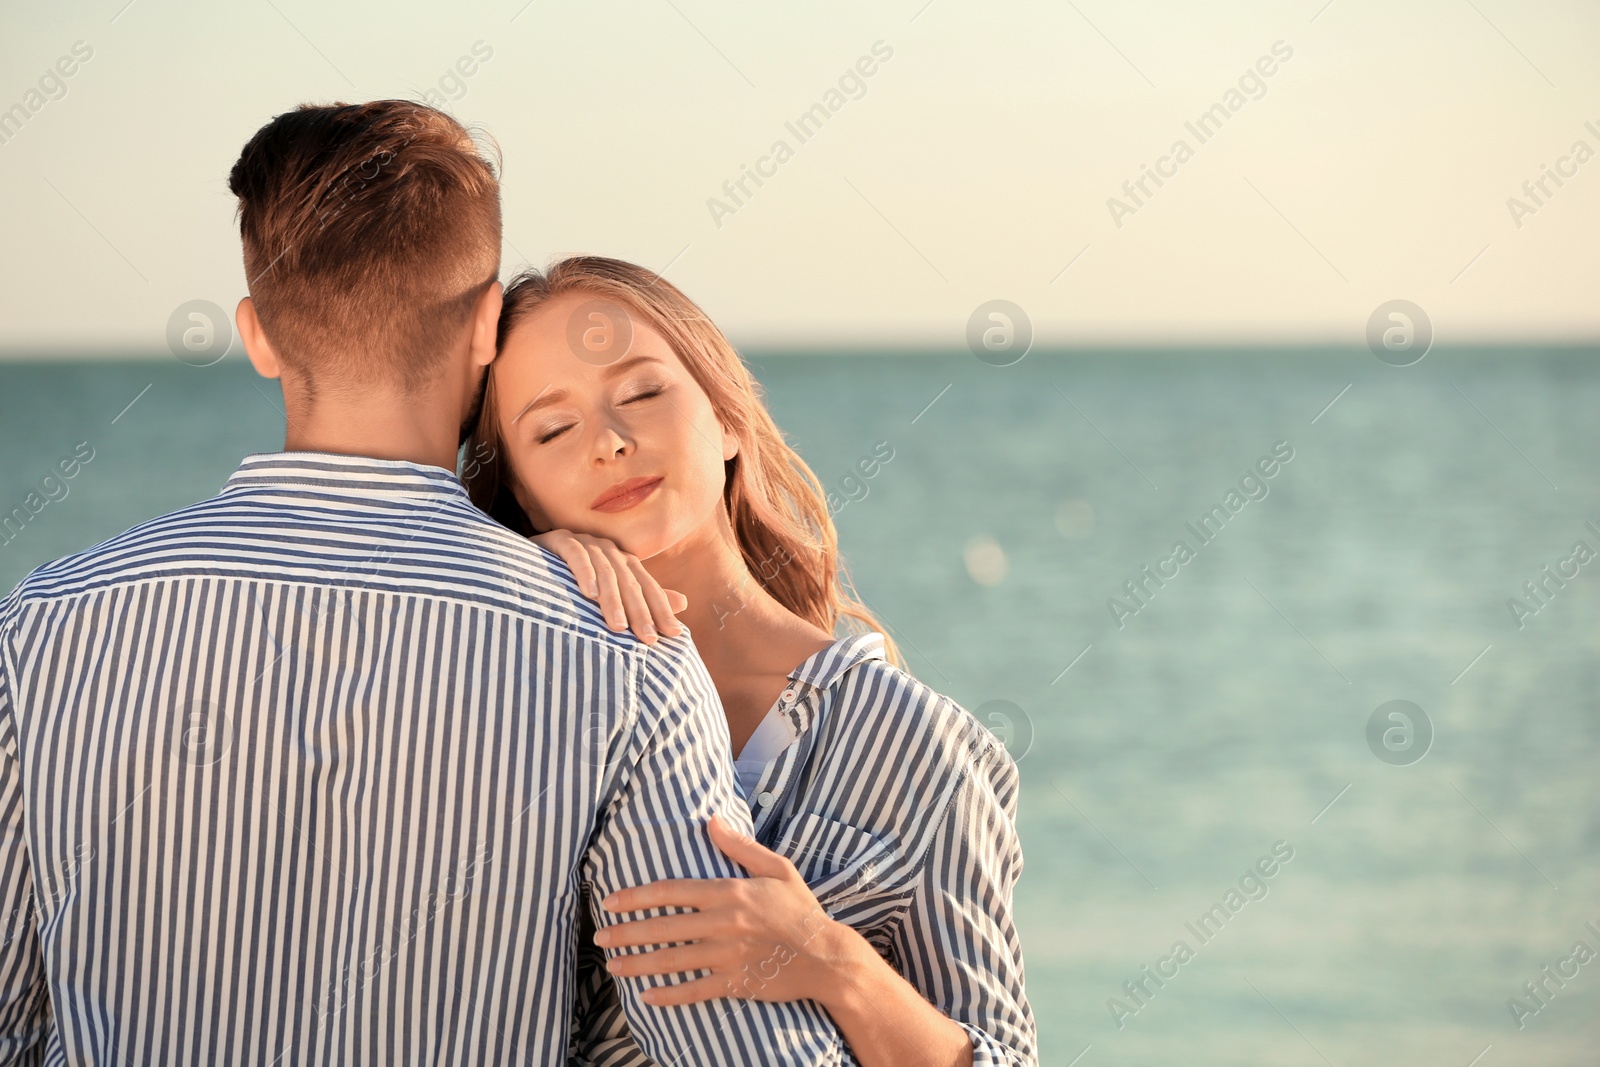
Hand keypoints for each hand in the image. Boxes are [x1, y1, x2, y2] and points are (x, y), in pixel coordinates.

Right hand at [530, 529, 686, 644]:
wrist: (524, 562)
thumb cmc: (569, 583)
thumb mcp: (606, 595)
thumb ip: (641, 598)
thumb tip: (685, 602)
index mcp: (622, 561)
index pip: (647, 586)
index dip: (660, 609)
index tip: (673, 635)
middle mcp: (608, 549)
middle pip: (629, 581)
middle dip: (640, 611)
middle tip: (647, 639)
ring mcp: (584, 542)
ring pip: (605, 571)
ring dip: (612, 600)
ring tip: (618, 627)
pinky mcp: (558, 539)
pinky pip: (575, 555)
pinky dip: (584, 573)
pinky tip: (588, 594)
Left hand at [595, 813, 852, 1005]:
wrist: (827, 956)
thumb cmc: (801, 909)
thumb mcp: (777, 868)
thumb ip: (740, 846)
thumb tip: (711, 820)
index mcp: (730, 892)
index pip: (672, 891)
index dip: (637, 896)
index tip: (611, 901)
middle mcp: (723, 924)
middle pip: (664, 927)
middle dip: (627, 932)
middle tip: (600, 937)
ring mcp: (727, 956)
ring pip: (672, 960)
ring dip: (638, 964)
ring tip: (613, 965)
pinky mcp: (735, 983)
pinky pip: (695, 991)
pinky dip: (669, 996)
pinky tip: (646, 997)